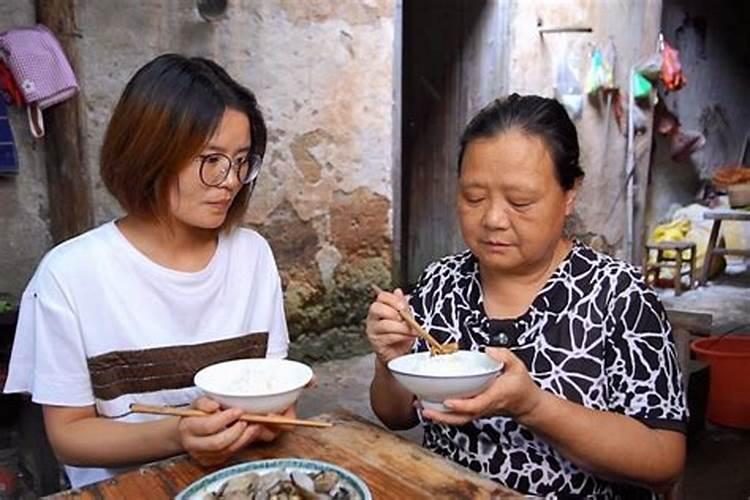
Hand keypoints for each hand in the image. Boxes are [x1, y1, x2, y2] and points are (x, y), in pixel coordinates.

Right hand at [178, 398, 276, 466]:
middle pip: (218, 443)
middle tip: (247, 420)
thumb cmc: (195, 415)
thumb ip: (205, 402)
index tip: (238, 411)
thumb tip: (214, 406)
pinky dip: (242, 444)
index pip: (209, 426)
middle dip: (237, 431)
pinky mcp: (211, 462)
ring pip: (227, 451)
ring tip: (253, 426)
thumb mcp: (198, 403)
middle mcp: (192, 445)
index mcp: (187, 428)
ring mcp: (201, 456)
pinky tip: (248, 434)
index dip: (226, 418)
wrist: (187, 431)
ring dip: (244, 438)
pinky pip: (229, 455)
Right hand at [365, 288, 416, 363]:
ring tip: (411, 330)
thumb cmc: (400, 335)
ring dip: (401, 327)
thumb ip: (402, 305)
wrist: (398, 354)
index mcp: (379, 308)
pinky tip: (408, 337)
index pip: (381, 296)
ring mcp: (372, 331)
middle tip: (406, 318)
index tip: (404, 306)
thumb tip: (399, 292)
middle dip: (394, 312)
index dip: (393, 299)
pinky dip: (402, 336)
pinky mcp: (376, 343)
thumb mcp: (405, 317)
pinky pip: (389, 337)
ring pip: (385, 324)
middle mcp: (372, 318)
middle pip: (377, 308)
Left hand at [421, 348, 544, 425]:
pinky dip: (442, 413)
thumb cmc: (521, 385)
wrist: (526, 403)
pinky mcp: (474, 412)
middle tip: (424, 409)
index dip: (461, 405)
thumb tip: (488, 350)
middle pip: (461, 418)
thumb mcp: (518, 366)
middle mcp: (484, 407)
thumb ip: (504, 356)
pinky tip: (428, 405)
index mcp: (494, 397)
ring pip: (457, 420)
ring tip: (419, 406)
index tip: (447, 401)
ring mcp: (478, 412)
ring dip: (438, 416)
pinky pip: (457, 416)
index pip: (476, 405)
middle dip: (441, 416)